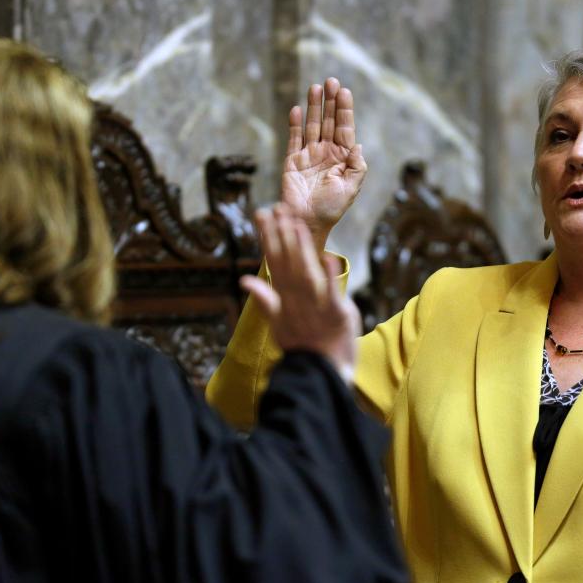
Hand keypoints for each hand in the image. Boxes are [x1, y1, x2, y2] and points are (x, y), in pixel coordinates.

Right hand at [241, 207, 360, 384]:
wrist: (321, 374)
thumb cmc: (302, 346)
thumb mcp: (279, 324)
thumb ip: (264, 299)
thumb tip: (245, 280)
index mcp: (285, 299)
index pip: (274, 262)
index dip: (269, 238)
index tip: (263, 215)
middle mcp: (297, 300)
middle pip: (287, 262)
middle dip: (282, 235)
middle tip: (277, 208)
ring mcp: (316, 307)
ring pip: (306, 273)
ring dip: (301, 249)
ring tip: (296, 224)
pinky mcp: (336, 315)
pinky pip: (332, 295)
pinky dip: (330, 278)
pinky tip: (328, 258)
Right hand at [280, 78, 366, 252]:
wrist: (308, 222)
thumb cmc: (331, 208)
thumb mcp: (351, 188)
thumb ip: (357, 167)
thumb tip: (357, 144)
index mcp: (343, 158)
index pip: (345, 128)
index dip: (344, 109)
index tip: (344, 91)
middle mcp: (326, 153)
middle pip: (329, 121)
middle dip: (330, 101)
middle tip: (330, 80)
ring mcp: (309, 155)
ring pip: (312, 125)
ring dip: (313, 107)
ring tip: (315, 88)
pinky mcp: (292, 160)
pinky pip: (294, 138)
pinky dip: (295, 124)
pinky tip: (296, 110)